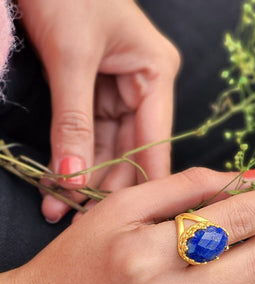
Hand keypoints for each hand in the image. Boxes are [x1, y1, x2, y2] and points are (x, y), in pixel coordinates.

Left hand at [17, 0, 180, 221]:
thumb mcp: (71, 56)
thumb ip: (73, 121)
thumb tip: (72, 178)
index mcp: (156, 73)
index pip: (156, 140)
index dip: (145, 181)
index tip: (133, 218)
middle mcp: (144, 87)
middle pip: (130, 149)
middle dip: (103, 183)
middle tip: (76, 216)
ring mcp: (120, 92)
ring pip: (107, 146)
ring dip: (83, 175)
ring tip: (59, 207)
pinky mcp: (95, 93)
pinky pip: (87, 134)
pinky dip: (72, 156)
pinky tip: (59, 182)